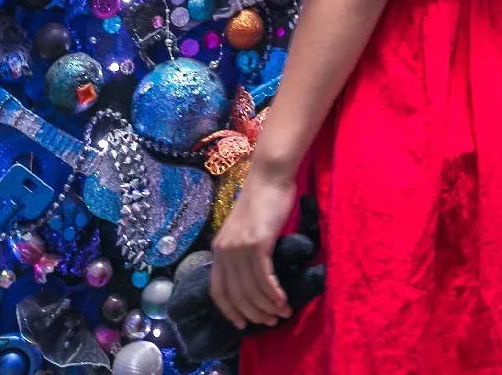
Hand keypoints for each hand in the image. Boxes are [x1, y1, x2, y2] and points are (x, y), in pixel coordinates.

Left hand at [210, 161, 298, 327]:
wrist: (269, 176)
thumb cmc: (261, 200)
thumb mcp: (244, 229)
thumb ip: (242, 251)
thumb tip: (253, 278)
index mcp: (219, 249)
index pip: (218, 291)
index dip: (230, 311)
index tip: (243, 325)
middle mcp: (225, 251)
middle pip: (237, 295)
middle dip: (254, 314)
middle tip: (272, 322)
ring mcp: (240, 248)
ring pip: (252, 290)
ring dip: (268, 307)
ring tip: (283, 313)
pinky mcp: (257, 244)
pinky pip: (264, 278)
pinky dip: (274, 294)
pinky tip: (283, 300)